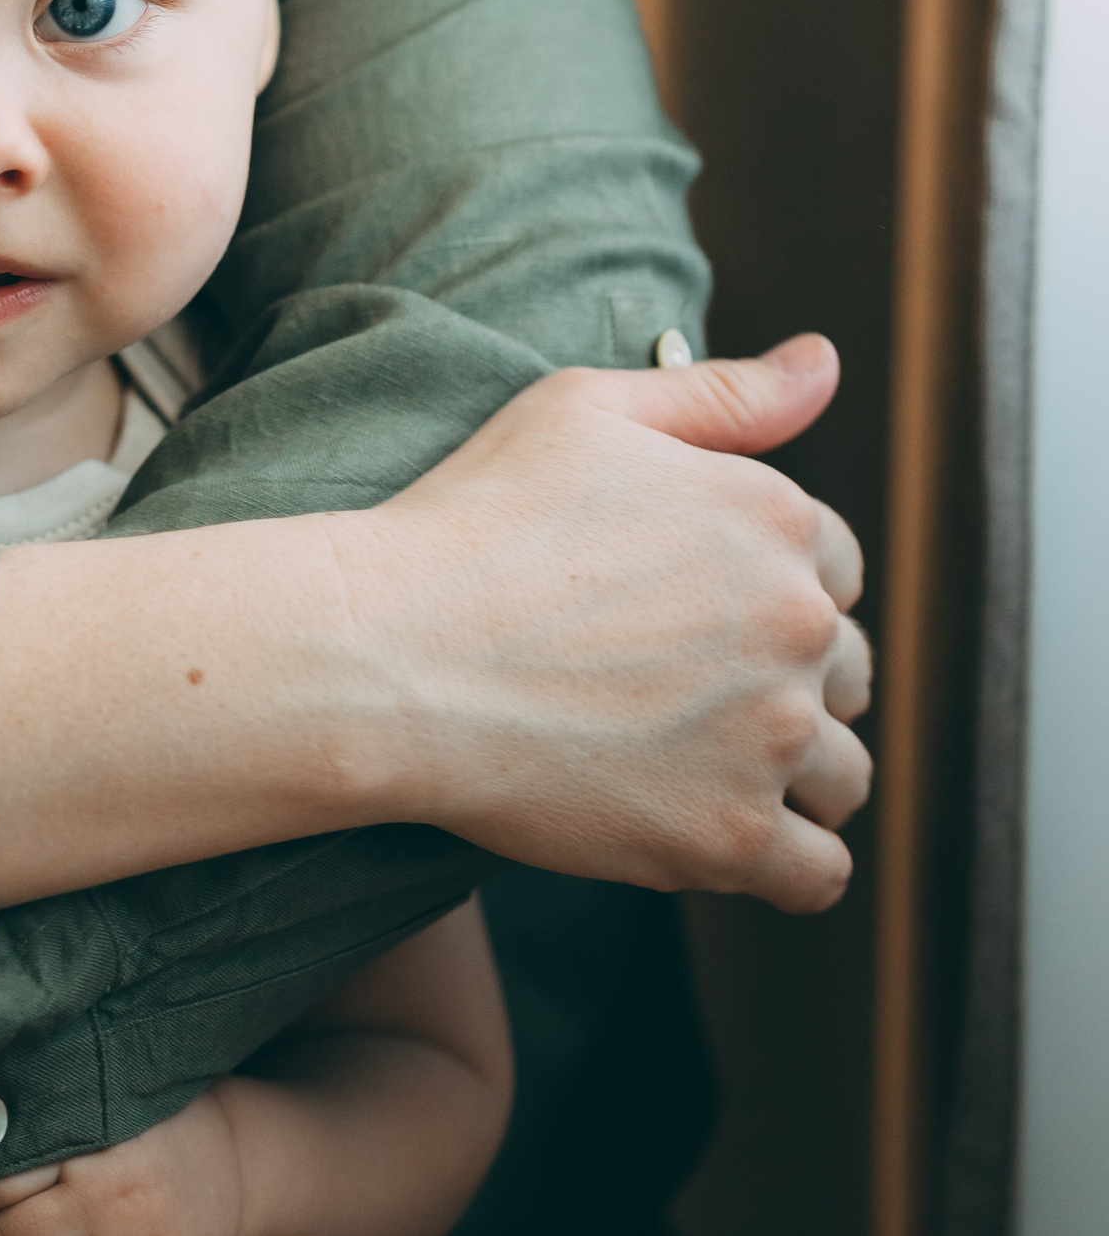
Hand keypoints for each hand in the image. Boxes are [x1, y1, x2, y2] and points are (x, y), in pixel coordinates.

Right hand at [355, 335, 873, 912]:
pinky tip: (726, 841)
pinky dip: (787, 864)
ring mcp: (766, 737)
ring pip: (844, 775)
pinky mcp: (726, 834)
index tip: (699, 621)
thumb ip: (723, 394)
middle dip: (787, 684)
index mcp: (773, 519)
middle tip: (686, 698)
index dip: (772, 594)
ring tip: (707, 772)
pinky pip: (817, 874)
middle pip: (847, 672)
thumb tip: (825, 361)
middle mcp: (794, 626)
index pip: (837, 571)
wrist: (388, 656)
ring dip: (795, 777)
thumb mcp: (588, 413)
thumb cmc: (470, 525)